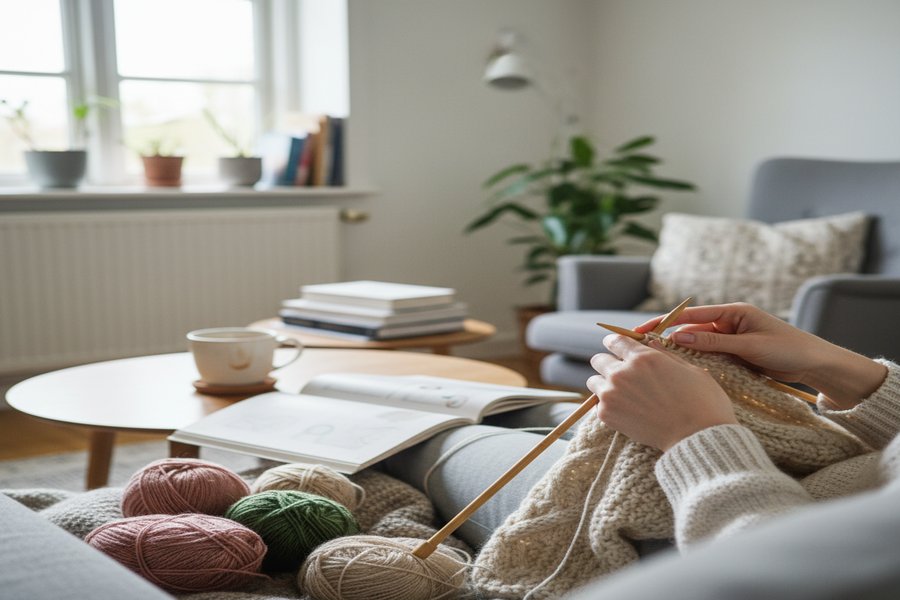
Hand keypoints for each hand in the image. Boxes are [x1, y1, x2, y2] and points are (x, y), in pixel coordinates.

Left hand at [587, 334, 736, 450]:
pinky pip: (598, 404)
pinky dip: (608, 405)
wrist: (697, 437)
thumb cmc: (702, 402)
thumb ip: (665, 355)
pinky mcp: (607, 415)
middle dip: (609, 364)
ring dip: (604, 384)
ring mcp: (611, 394)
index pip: (615, 341)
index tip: (617, 347)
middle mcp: (622, 373)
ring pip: (593, 382)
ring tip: (622, 394)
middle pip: (599, 360)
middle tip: (622, 374)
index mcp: (643, 357)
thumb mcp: (690, 370)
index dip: (616, 343)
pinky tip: (626, 410)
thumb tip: (651, 344)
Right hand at [635, 302, 886, 409]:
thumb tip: (677, 336)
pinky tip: (680, 371)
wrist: (816, 365)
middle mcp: (729, 323)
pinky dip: (695, 362)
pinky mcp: (735, 354)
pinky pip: (709, 356)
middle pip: (690, 329)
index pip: (690, 315)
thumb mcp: (748, 346)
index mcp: (733, 312)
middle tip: (641, 348)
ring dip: (680, 352)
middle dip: (667, 338)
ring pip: (697, 344)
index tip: (643, 330)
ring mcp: (731, 339)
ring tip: (656, 363)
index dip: (665, 322)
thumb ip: (712, 342)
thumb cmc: (788, 349)